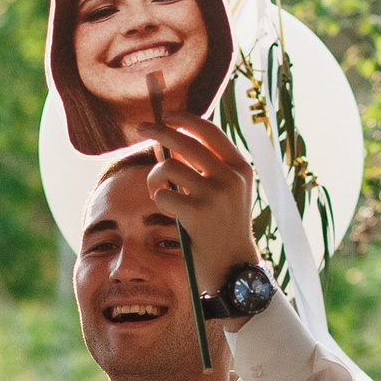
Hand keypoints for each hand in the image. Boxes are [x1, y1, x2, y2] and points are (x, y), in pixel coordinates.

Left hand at [144, 112, 262, 285]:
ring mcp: (215, 195)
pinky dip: (159, 201)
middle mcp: (231, 177)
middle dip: (157, 131)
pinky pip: (162, 194)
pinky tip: (169, 212)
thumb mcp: (225, 192)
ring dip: (155, 178)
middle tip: (139, 128)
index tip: (166, 114)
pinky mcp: (197, 213)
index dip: (185, 118)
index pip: (210, 131)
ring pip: (168, 167)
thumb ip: (203, 166)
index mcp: (241, 168)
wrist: (232, 266)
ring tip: (158, 191)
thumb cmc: (223, 227)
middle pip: (184, 141)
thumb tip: (167, 139)